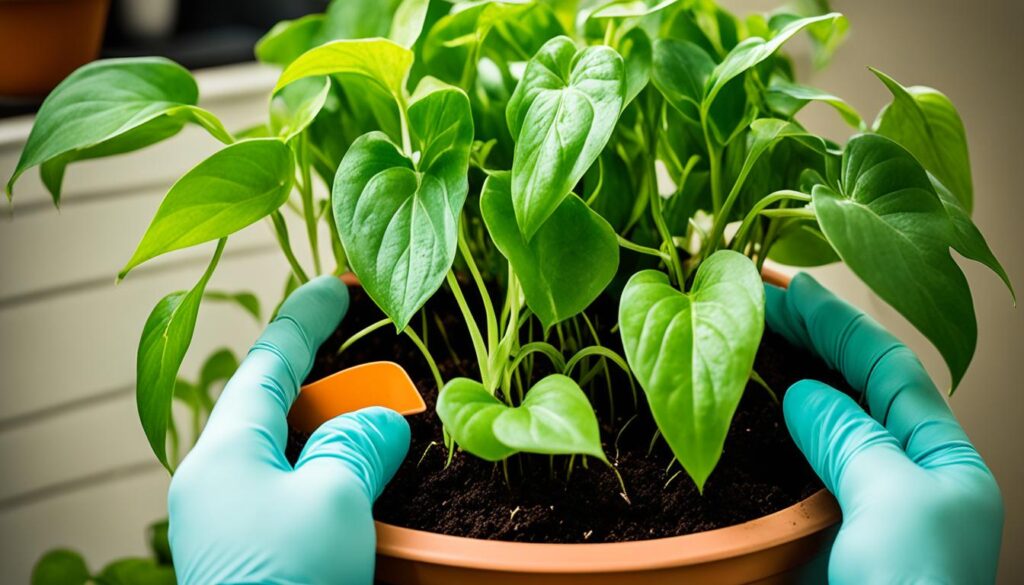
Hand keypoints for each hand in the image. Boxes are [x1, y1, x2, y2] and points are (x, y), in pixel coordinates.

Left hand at [168, 275, 410, 584]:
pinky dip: (336, 475)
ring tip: (385, 430)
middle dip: (334, 385)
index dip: (305, 320)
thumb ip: (357, 443)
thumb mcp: (333, 499)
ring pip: (295, 453)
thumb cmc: (286, 584)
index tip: (336, 285)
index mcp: (224, 451)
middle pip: (281, 407)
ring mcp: (236, 519)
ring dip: (340, 435)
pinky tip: (368, 485)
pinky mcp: (258, 552)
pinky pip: (299, 492)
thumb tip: (380, 421)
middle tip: (387, 376)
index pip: (267, 363)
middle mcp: (220, 479)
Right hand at [767, 273, 1002, 583]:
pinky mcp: (810, 539)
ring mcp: (852, 507)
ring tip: (739, 341)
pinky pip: (783, 476)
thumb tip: (806, 391)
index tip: (787, 285)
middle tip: (752, 299)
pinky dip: (758, 442)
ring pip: (812, 430)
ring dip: (777, 386)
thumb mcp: (894, 504)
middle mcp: (899, 478)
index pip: (888, 369)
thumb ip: (850, 438)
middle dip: (805, 342)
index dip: (838, 323)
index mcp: (942, 462)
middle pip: (849, 390)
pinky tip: (732, 417)